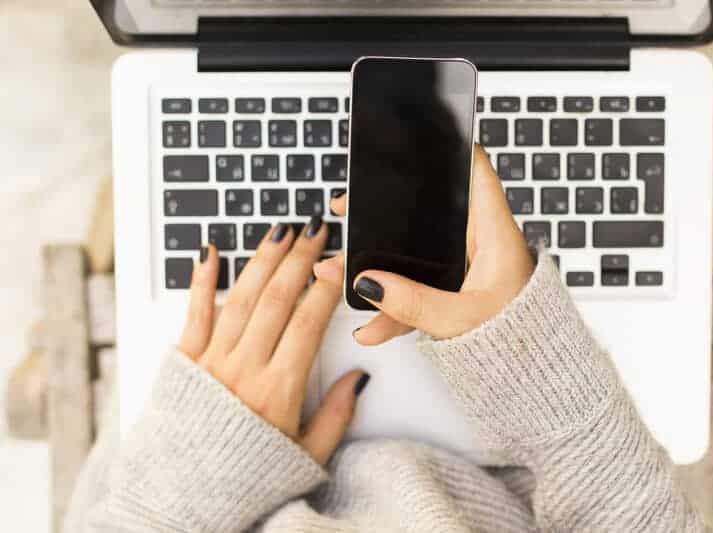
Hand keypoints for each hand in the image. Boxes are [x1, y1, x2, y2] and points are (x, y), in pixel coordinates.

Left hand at [177, 219, 368, 464]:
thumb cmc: (245, 476)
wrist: (184, 498)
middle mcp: (244, 368)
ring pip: (242, 297)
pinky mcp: (184, 361)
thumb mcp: (307, 455)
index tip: (337, 262)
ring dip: (262, 259)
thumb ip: (338, 414)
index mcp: (279, 390)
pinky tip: (209, 253)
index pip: (309, 322)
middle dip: (299, 258)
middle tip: (313, 231)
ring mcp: (212, 361)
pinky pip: (194, 313)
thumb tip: (360, 377)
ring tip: (278, 230)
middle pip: (278, 299)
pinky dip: (202, 280)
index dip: (326, 286)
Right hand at [317, 145, 534, 344]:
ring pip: (415, 254)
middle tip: (350, 208)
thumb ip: (415, 304)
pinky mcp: (456, 292)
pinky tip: (372, 325)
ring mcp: (466, 267)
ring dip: (378, 265)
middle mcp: (480, 243)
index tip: (417, 133)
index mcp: (494, 233)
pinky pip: (418, 287)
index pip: (475, 170)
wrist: (539, 375)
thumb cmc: (523, 341)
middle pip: (429, 211)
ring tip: (339, 273)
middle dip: (384, 214)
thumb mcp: (462, 321)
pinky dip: (394, 302)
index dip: (450, 146)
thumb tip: (371, 283)